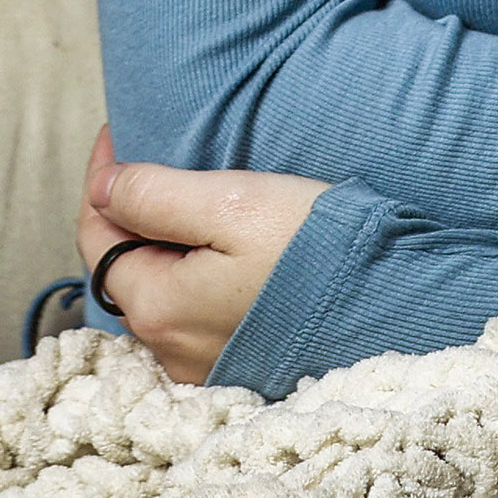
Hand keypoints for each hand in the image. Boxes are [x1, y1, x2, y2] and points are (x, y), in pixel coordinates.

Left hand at [76, 124, 326, 384]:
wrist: (402, 307)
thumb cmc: (319, 253)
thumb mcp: (234, 204)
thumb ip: (157, 195)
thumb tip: (102, 187)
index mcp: (159, 308)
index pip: (95, 237)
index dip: (100, 178)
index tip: (118, 131)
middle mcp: (172, 350)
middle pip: (123, 267)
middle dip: (126, 211)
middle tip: (146, 158)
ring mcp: (208, 365)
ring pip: (159, 291)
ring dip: (159, 243)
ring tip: (181, 196)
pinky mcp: (243, 366)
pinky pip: (194, 313)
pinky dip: (190, 273)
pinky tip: (216, 247)